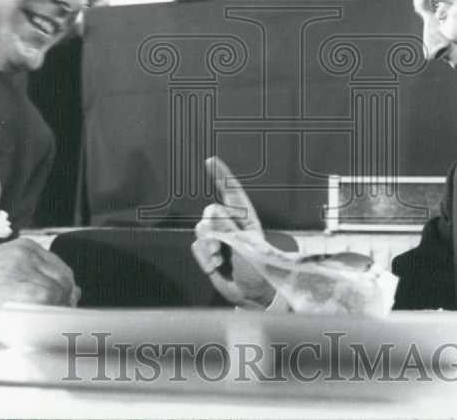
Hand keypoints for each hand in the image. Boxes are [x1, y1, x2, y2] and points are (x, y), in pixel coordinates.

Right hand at [191, 157, 274, 308]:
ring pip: (201, 230)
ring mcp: (220, 240)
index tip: (210, 161)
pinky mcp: (209, 253)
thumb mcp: (246, 247)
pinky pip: (197, 247)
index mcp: (246, 220)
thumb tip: (211, 216)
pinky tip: (215, 267)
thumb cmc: (259, 270)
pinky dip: (204, 258)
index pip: (232, 193)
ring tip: (219, 259)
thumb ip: (228, 229)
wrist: (253, 296)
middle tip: (220, 244)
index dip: (221, 176)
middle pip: (211, 212)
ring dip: (208, 246)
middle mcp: (232, 226)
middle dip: (212, 227)